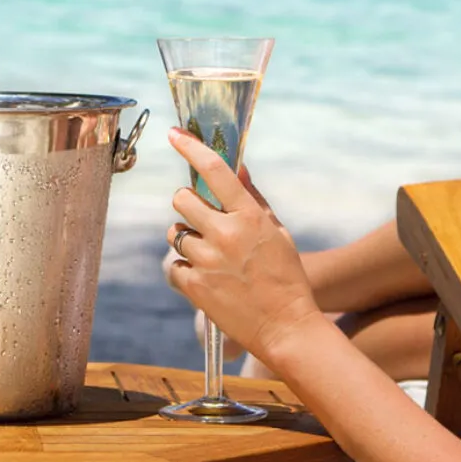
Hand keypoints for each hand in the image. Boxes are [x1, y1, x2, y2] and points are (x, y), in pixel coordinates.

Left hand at [163, 128, 323, 362]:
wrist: (286, 327)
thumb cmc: (286, 277)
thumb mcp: (277, 232)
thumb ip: (252, 199)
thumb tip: (236, 167)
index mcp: (249, 216)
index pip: (214, 170)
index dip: (190, 148)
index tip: (175, 135)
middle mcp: (225, 233)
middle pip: (182, 198)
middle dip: (188, 204)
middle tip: (202, 218)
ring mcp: (208, 260)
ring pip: (175, 232)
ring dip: (186, 237)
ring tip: (209, 254)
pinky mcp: (195, 285)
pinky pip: (174, 265)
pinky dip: (185, 269)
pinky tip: (206, 278)